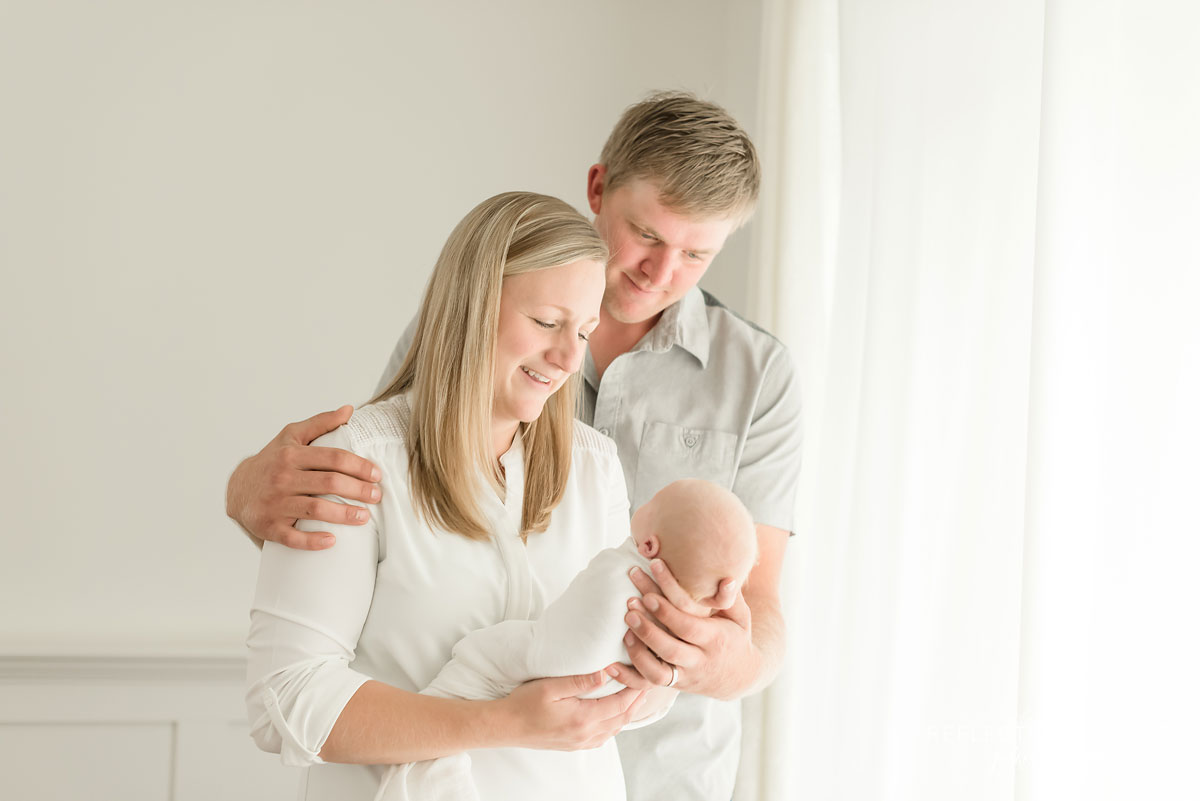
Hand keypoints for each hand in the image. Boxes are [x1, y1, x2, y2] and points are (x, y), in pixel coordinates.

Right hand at [225, 405, 381, 549]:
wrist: (238, 489)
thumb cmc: (272, 461)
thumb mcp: (292, 437)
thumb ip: (321, 423)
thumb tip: (349, 410)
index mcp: (291, 455)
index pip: (332, 458)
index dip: (358, 466)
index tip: (377, 474)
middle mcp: (282, 478)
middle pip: (328, 483)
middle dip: (358, 490)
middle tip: (377, 496)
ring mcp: (275, 503)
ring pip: (315, 509)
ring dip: (343, 514)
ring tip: (364, 517)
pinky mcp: (269, 526)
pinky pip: (293, 537)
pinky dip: (313, 541)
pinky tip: (332, 540)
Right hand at [501, 671, 646, 750]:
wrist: (506, 726)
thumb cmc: (524, 703)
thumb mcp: (551, 686)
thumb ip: (580, 680)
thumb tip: (606, 673)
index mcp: (583, 719)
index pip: (620, 703)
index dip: (635, 689)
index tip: (643, 675)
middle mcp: (586, 734)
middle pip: (622, 717)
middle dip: (637, 701)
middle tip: (646, 683)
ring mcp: (581, 742)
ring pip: (615, 728)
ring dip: (628, 712)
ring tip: (636, 695)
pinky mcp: (575, 744)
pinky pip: (605, 735)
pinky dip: (616, 723)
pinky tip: (615, 713)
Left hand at [607, 560, 758, 700]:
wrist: (739, 676)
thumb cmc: (735, 637)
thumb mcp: (740, 617)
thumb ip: (731, 597)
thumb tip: (728, 579)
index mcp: (715, 640)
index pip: (687, 625)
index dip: (667, 612)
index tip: (648, 593)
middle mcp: (699, 661)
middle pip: (670, 648)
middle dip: (648, 628)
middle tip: (629, 605)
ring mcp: (685, 676)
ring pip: (657, 672)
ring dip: (637, 652)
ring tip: (624, 629)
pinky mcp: (673, 685)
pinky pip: (648, 686)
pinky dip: (628, 678)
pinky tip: (611, 665)